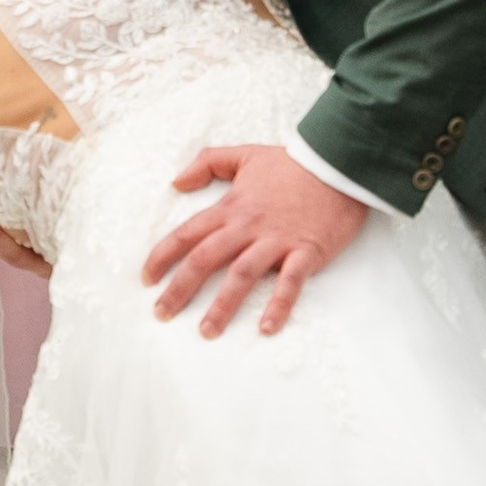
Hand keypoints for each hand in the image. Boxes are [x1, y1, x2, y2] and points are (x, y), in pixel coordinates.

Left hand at [142, 142, 367, 337]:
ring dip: (223, 305)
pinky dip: (278, 305)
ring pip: (242, 275)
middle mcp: (248, 226)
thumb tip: (176, 181)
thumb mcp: (245, 154)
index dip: (163, 257)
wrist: (339, 163)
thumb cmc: (293, 163)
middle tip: (161, 314)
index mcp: (231, 206)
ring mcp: (277, 240)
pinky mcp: (306, 251)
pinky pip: (290, 283)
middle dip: (180, 289)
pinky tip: (267, 329)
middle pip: (206, 259)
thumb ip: (208, 162)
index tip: (147, 279)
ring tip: (207, 331)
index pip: (187, 234)